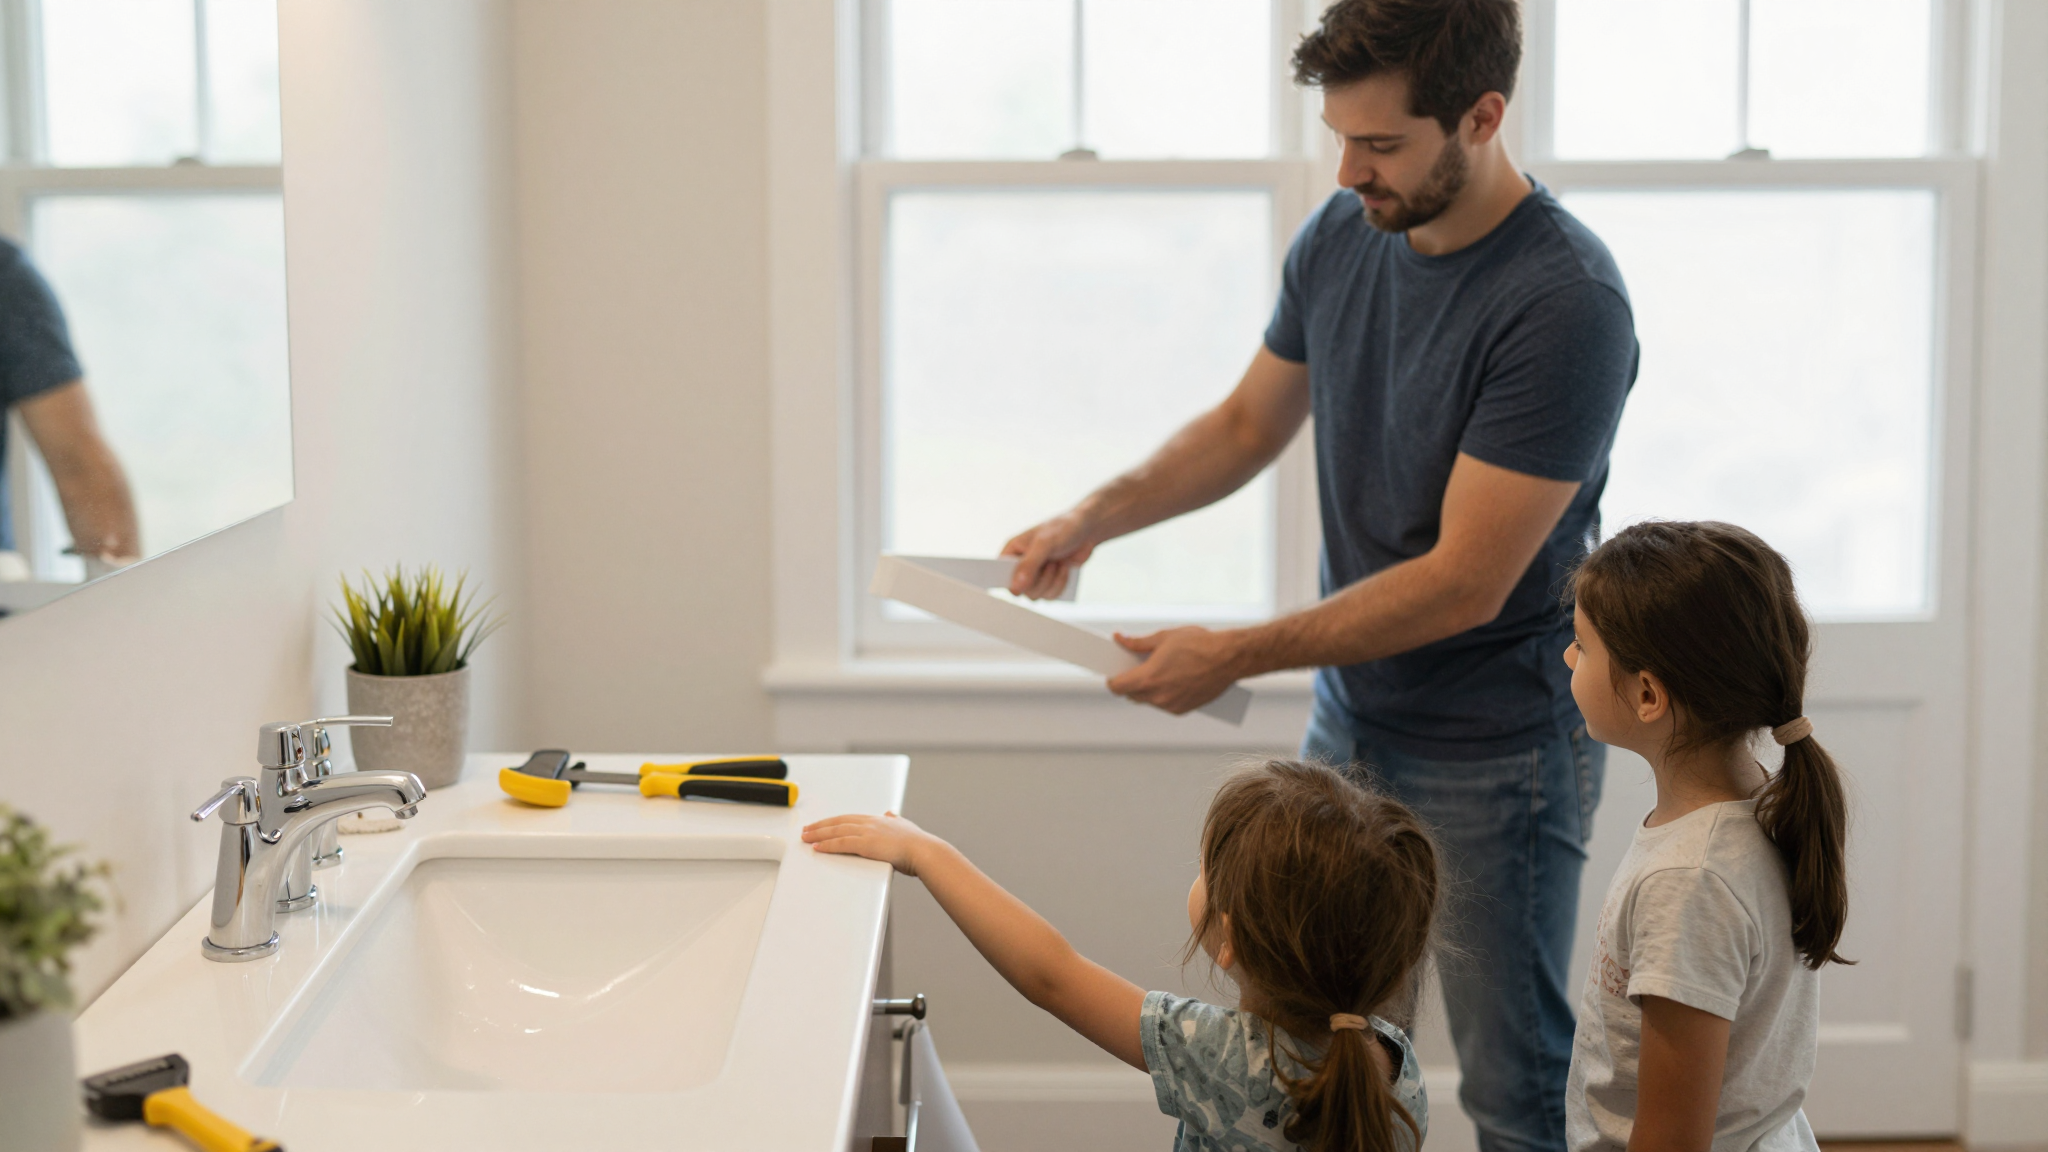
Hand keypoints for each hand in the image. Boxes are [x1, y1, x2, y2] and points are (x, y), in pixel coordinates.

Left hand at [801, 811, 942, 875]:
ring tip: (805, 838)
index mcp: (878, 819)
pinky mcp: (866, 845)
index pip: (849, 818)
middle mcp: (870, 823)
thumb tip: (890, 813)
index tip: (822, 824)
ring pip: (836, 831)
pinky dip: (827, 845)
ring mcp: (867, 832)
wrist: (924, 851)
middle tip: (806, 830)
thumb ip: (896, 820)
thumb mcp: (905, 826)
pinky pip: (841, 843)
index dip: (833, 821)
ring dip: (818, 834)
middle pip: (839, 822)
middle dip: (820, 826)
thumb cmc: (918, 844)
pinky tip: (817, 848)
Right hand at [1002, 512, 1096, 598]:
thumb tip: (1014, 589)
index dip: (1006, 581)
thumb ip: (1028, 565)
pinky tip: (1065, 569)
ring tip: (1058, 563)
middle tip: (1050, 563)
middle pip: (1020, 590)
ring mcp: (1034, 576)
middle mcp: (1020, 565)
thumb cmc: (1063, 529)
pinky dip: (1060, 585)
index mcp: (1012, 551)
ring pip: (1035, 596)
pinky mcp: (1048, 583)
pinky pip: (1049, 597)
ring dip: (1052, 582)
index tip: (1019, 584)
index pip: (999, 573)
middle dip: (1040, 580)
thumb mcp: (1044, 544)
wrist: (1086, 530)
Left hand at [1107, 626, 1245, 714]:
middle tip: (1136, 667)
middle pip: (1131, 695)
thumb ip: (1137, 642)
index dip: (1112, 679)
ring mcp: (1170, 706)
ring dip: (1148, 689)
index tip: (1114, 671)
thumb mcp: (1164, 638)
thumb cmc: (1198, 644)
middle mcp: (1157, 697)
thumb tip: (1119, 639)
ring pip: (1148, 700)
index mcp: (1148, 678)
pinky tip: (1171, 679)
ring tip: (1158, 671)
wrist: (1229, 658)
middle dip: (1130, 682)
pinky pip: (1164, 704)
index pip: (1117, 687)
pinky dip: (1163, 694)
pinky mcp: (1182, 710)